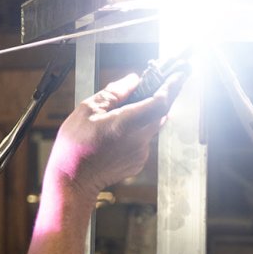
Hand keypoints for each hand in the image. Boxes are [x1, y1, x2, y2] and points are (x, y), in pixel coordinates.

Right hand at [45, 71, 184, 199]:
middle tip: (153, 84)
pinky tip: (115, 135)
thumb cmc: (75, 147)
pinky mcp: (137, 162)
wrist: (72, 181)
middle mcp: (139, 139)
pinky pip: (142, 141)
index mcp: (126, 124)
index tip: (180, 72)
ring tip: (121, 113)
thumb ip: (113, 94)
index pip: (160, 101)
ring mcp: (140, 153)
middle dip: (158, 97)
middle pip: (160, 113)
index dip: (172, 85)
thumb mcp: (87, 110)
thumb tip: (132, 81)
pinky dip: (134, 132)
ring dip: (143, 115)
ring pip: (150, 126)